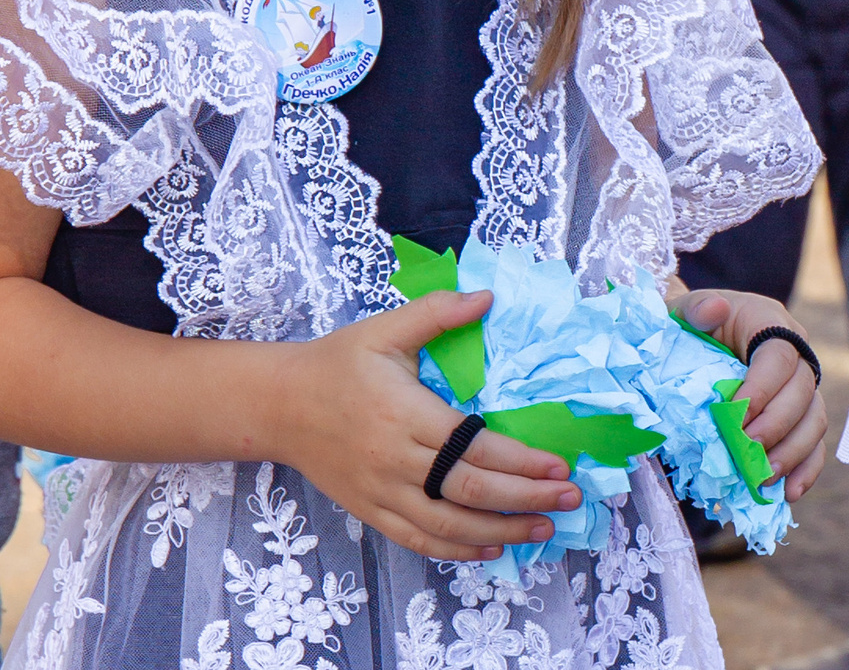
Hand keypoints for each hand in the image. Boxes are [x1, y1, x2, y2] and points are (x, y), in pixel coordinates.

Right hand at [270, 291, 585, 562]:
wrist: (279, 405)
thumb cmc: (336, 363)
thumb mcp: (384, 329)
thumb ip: (436, 313)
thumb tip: (486, 297)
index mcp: (404, 414)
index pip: (474, 447)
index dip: (522, 461)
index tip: (560, 464)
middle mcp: (395, 459)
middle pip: (470, 491)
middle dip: (526, 498)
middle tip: (569, 497)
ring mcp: (382, 492)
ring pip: (448, 525)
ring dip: (502, 532)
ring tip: (543, 528)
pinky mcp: (370, 511)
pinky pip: (418, 540)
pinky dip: (456, 550)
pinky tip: (489, 548)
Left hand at [672, 290, 828, 501]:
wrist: (693, 334)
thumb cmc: (689, 322)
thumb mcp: (684, 310)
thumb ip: (694, 308)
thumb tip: (714, 310)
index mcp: (770, 321)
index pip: (779, 358)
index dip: (763, 389)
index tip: (736, 416)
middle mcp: (795, 352)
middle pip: (803, 392)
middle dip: (776, 428)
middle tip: (746, 453)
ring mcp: (801, 385)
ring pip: (814, 421)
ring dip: (792, 453)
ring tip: (763, 478)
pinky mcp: (800, 414)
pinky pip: (813, 443)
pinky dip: (805, 469)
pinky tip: (788, 493)